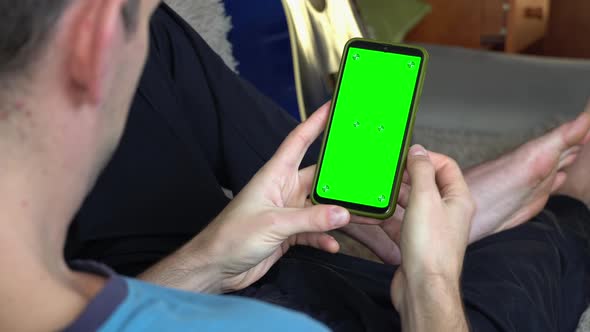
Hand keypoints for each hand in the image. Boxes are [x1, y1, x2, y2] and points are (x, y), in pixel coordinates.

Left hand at [190, 103, 350, 292]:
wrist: (216, 267)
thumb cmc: (231, 236)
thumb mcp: (274, 223)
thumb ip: (310, 219)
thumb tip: (342, 213)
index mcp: (275, 175)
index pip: (298, 141)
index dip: (315, 123)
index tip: (332, 108)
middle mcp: (283, 190)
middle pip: (318, 177)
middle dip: (340, 177)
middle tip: (364, 173)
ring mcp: (287, 212)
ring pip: (320, 207)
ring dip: (337, 213)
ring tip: (362, 214)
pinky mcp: (288, 233)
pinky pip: (313, 231)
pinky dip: (324, 237)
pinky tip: (333, 243)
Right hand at [340, 150, 470, 265]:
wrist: (424, 289)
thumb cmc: (431, 249)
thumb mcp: (425, 199)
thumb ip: (422, 171)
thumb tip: (418, 151)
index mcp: (458, 198)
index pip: (445, 165)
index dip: (426, 157)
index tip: (404, 155)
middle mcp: (447, 212)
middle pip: (427, 183)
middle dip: (406, 176)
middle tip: (388, 171)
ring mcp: (431, 228)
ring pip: (411, 203)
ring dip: (394, 196)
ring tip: (377, 189)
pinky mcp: (416, 242)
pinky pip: (400, 222)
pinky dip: (387, 216)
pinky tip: (373, 213)